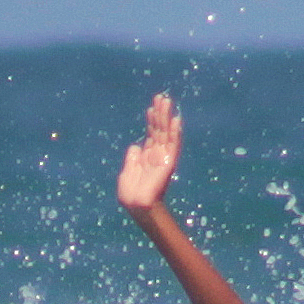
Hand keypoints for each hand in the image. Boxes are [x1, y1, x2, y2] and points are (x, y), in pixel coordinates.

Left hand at [117, 92, 179, 216]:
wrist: (137, 206)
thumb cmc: (130, 194)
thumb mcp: (126, 172)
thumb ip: (132, 158)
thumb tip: (135, 146)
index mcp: (146, 157)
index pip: (151, 134)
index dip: (152, 120)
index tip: (152, 107)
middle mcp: (156, 155)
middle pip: (159, 130)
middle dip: (160, 114)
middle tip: (161, 97)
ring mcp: (163, 158)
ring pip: (166, 134)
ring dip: (167, 117)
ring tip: (167, 102)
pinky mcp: (168, 163)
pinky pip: (173, 145)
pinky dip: (175, 133)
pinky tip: (176, 120)